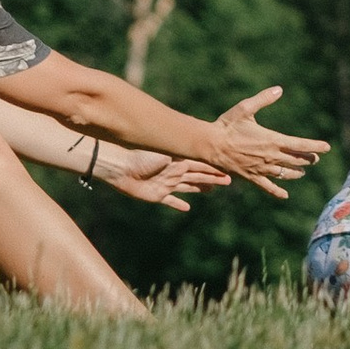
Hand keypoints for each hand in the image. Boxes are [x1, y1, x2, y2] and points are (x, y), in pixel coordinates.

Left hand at [96, 147, 225, 210]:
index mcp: (179, 161)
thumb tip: (201, 140)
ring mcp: (166, 184)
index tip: (229, 170)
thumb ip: (183, 151)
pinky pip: (171, 200)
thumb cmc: (143, 156)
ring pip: (188, 187)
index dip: (215, 169)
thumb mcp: (167, 152)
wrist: (120, 166)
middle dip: (213, 178)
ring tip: (211, 190)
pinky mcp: (157, 195)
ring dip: (200, 188)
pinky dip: (178, 204)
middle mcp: (175, 172)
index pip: (201, 165)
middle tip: (228, 181)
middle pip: (198, 176)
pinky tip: (186, 208)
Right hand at [203, 86, 330, 198]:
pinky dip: (277, 192)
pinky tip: (285, 195)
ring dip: (296, 172)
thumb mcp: (245, 108)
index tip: (327, 147)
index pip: (299, 144)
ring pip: (285, 173)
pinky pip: (267, 187)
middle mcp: (269, 156)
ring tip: (303, 171)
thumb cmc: (227, 125)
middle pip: (295, 160)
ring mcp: (261, 168)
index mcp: (271, 139)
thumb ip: (263, 99)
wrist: (210, 145)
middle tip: (316, 158)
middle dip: (308, 159)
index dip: (315, 146)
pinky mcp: (251, 177)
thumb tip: (279, 89)